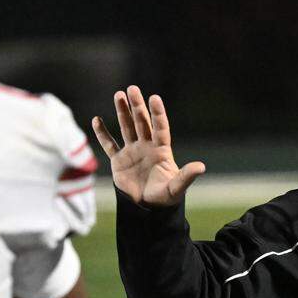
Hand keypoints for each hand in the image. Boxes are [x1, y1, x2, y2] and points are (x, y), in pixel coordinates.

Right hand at [91, 85, 205, 206]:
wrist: (147, 209)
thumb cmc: (165, 198)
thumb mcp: (176, 187)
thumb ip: (186, 176)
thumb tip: (201, 167)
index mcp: (162, 150)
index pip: (160, 128)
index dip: (158, 114)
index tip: (154, 98)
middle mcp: (147, 147)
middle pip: (142, 122)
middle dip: (137, 106)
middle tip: (132, 89)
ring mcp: (132, 152)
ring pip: (126, 128)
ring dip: (122, 112)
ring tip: (118, 95)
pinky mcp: (119, 161)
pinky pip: (109, 144)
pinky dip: (103, 133)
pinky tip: (97, 119)